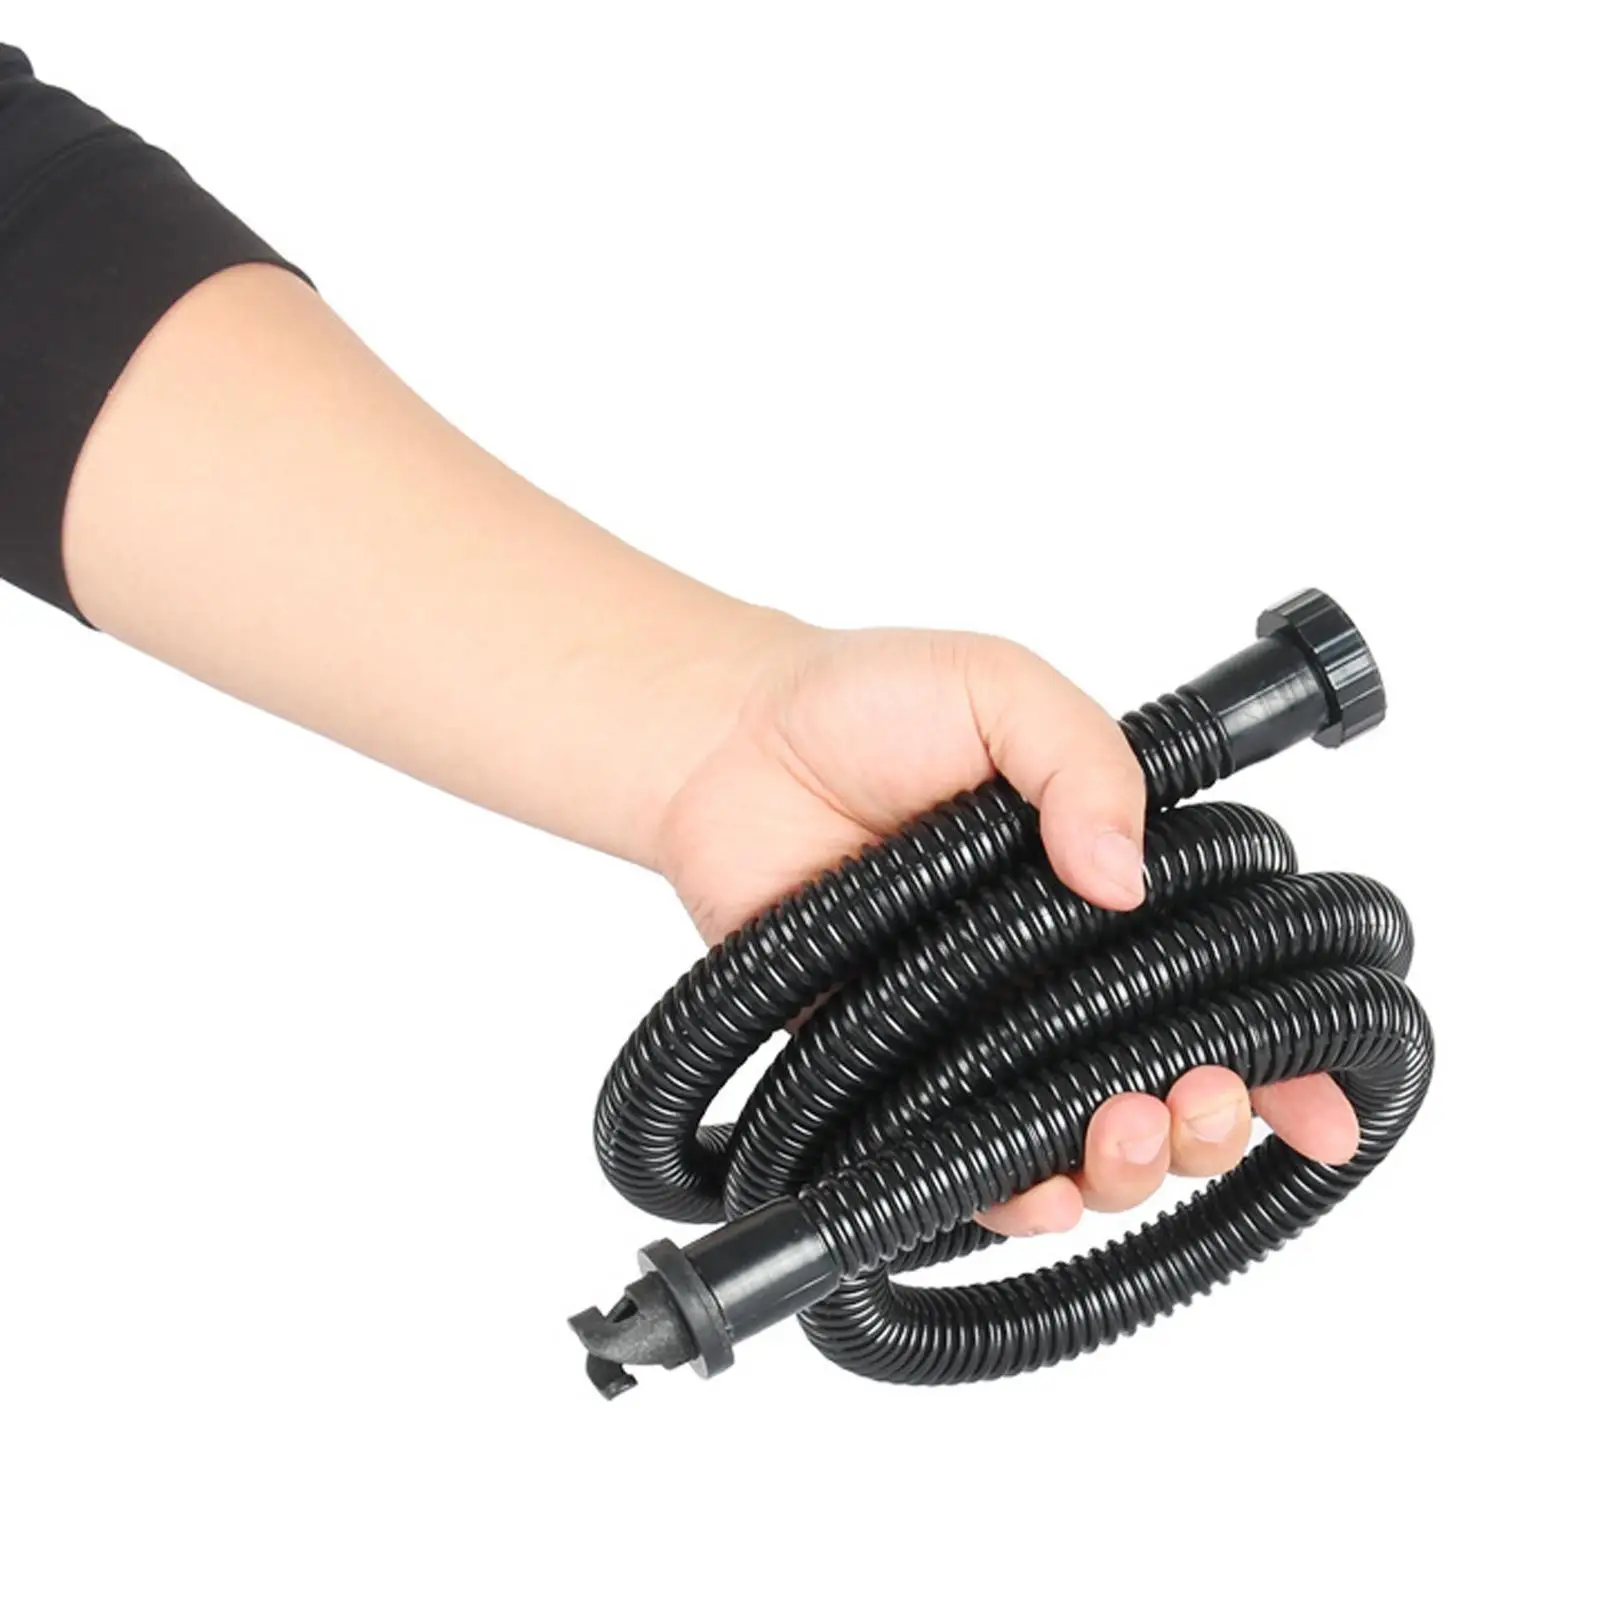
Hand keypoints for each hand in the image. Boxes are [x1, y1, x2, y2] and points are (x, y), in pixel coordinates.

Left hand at [653, 619, 1358, 1234]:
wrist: (726, 746)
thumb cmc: (863, 703)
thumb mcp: (998, 687)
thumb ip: (1082, 759)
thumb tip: (1128, 878)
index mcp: (1105, 883)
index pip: (1221, 977)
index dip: (1291, 1051)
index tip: (1330, 1104)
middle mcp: (1056, 968)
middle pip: (1173, 1080)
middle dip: (1213, 1116)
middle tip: (1203, 1096)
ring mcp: (982, 1026)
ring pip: (1086, 1137)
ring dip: (1130, 1162)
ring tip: (1127, 1128)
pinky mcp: (901, 1069)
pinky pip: (969, 1161)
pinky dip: (1018, 1194)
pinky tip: (1042, 1186)